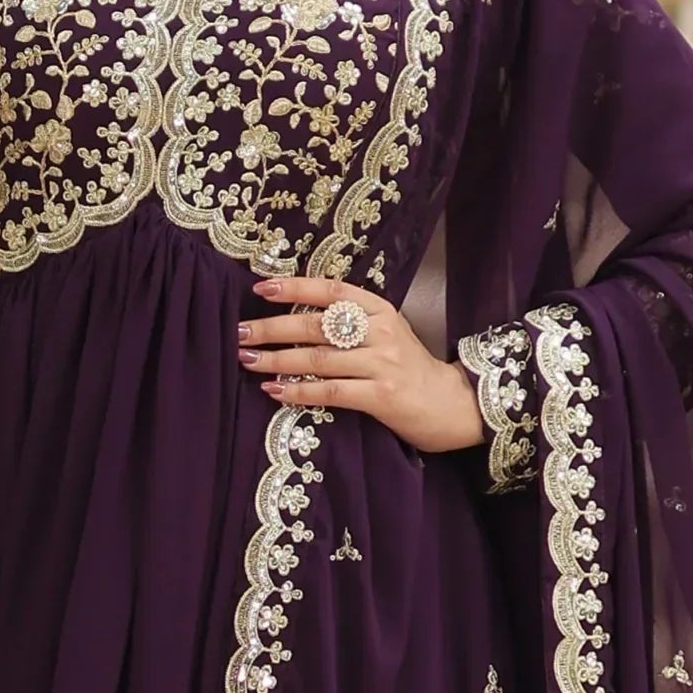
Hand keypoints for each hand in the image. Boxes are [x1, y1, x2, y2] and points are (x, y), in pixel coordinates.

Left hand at [237, 278, 484, 454]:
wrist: (452, 405)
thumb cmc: (410, 369)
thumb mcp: (386, 333)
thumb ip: (351, 323)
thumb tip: (296, 317)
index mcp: (380, 310)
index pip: (332, 291)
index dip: (295, 287)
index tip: (261, 288)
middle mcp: (380, 331)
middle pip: (316, 325)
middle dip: (272, 327)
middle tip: (240, 331)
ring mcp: (382, 363)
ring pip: (318, 358)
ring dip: (277, 359)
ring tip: (247, 359)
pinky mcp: (381, 396)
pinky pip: (331, 391)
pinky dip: (298, 391)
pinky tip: (274, 390)